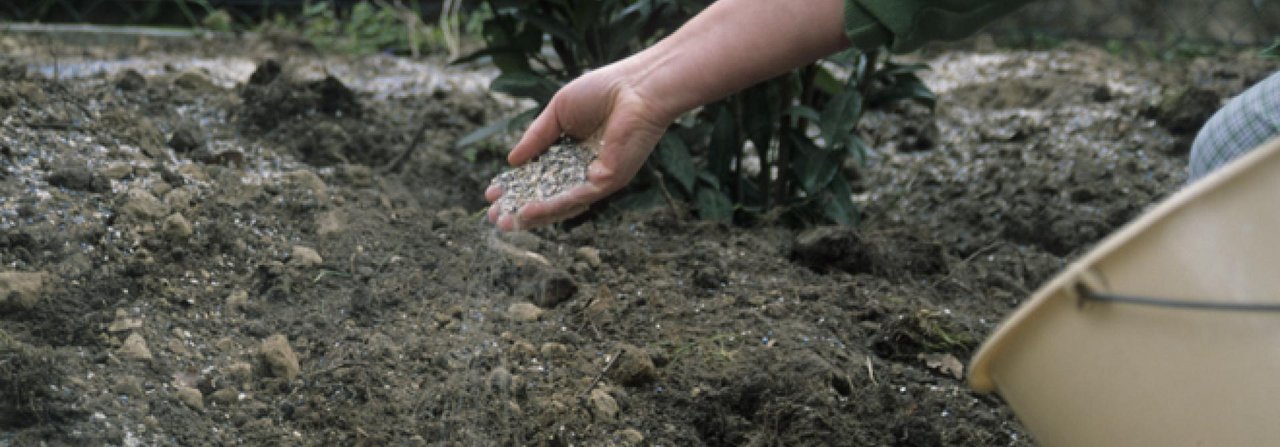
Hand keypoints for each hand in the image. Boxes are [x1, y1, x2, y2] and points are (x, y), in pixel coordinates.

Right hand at [485, 64, 671, 230]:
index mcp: (573, 152)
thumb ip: (536, 137)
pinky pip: (576, 199)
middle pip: (548, 195)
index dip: (516, 186)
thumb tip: (511, 162)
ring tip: (505, 222)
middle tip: (494, 218)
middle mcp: (585, 170)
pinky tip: (528, 211)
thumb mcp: (558, 112)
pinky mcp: (608, 181)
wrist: (636, 87)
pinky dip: (551, 207)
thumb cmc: (603, 91)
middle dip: (520, 208)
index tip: (491, 194)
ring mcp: (597, 178)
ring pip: (561, 204)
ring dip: (532, 215)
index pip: (540, 175)